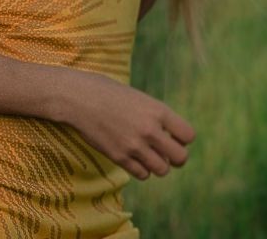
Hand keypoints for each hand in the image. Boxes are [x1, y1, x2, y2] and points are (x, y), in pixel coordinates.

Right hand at [62, 70, 194, 181]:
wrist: (77, 97)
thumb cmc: (106, 91)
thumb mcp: (137, 97)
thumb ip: (154, 115)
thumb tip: (168, 133)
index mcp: (157, 110)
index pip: (188, 135)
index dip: (182, 137)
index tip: (172, 135)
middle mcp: (150, 130)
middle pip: (181, 158)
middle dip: (176, 157)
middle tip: (165, 151)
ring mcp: (135, 146)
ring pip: (162, 170)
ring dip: (157, 164)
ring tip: (147, 153)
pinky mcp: (120, 158)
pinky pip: (142, 175)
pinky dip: (141, 169)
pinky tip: (132, 156)